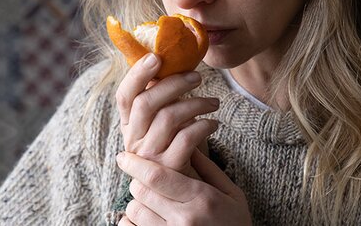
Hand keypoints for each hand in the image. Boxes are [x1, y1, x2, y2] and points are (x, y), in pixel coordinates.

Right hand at [115, 53, 219, 176]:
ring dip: (196, 103)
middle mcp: (134, 141)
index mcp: (129, 126)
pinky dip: (204, 125)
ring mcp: (150, 157)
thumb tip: (172, 62)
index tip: (156, 56)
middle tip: (198, 77)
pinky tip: (214, 123)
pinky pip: (187, 138)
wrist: (182, 193)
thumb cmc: (176, 149)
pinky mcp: (170, 169)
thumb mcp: (163, 125)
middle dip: (174, 84)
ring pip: (169, 117)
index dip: (137, 74)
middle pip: (146, 103)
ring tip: (214, 102)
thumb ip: (162, 101)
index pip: (124, 96)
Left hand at [116, 149, 251, 225]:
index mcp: (202, 199)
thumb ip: (208, 169)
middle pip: (141, 191)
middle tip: (145, 180)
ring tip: (151, 201)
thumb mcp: (232, 194)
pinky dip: (131, 222)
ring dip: (137, 202)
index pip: (157, 176)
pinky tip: (146, 219)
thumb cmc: (237, 224)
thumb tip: (188, 144)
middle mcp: (185, 219)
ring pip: (134, 211)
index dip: (135, 163)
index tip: (123, 157)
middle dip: (138, 181)